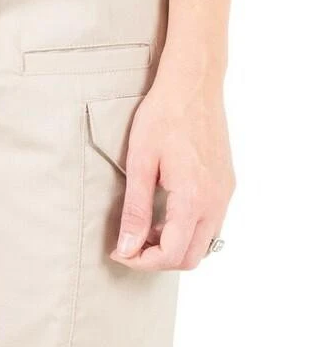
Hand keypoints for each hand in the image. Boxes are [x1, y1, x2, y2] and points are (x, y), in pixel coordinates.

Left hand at [110, 69, 235, 270]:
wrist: (192, 84)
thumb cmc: (163, 115)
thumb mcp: (140, 162)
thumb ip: (135, 210)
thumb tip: (127, 248)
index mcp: (193, 198)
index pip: (172, 254)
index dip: (142, 262)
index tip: (120, 252)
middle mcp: (215, 202)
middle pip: (191, 257)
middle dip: (159, 259)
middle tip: (131, 244)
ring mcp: (224, 193)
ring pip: (205, 243)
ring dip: (176, 246)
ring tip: (146, 227)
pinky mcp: (226, 184)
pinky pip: (212, 223)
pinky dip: (189, 230)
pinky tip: (167, 212)